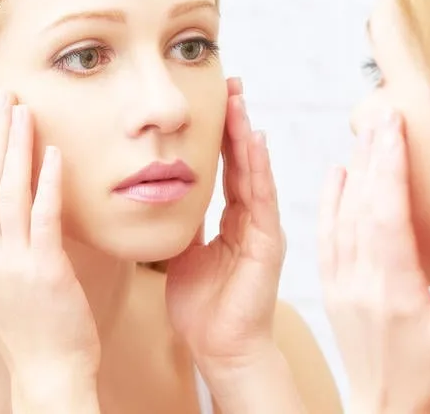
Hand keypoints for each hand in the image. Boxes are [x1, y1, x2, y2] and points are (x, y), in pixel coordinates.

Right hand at [0, 91, 100, 408]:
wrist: (46, 371)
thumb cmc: (27, 327)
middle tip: (5, 96)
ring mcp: (11, 261)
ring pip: (8, 191)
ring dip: (16, 147)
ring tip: (24, 111)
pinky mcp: (44, 269)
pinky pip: (43, 217)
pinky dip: (46, 182)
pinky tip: (53, 154)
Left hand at [165, 77, 285, 368]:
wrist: (219, 346)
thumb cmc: (202, 307)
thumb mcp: (184, 254)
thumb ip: (182, 225)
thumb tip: (161, 198)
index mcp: (233, 221)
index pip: (228, 167)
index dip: (222, 133)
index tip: (215, 99)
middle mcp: (252, 219)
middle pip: (245, 161)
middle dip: (237, 122)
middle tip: (230, 83)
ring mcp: (263, 230)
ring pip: (256, 172)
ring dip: (247, 135)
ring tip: (239, 100)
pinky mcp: (268, 243)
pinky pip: (263, 199)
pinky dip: (259, 169)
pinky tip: (254, 141)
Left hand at [318, 112, 429, 413]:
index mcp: (394, 291)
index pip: (388, 214)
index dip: (390, 166)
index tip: (395, 127)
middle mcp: (360, 282)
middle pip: (361, 205)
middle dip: (373, 156)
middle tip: (382, 114)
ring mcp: (342, 285)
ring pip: (340, 216)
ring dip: (352, 171)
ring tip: (365, 134)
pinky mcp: (334, 291)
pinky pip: (325, 237)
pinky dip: (329, 202)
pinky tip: (336, 174)